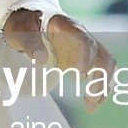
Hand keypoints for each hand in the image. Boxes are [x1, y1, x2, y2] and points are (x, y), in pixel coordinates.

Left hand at [1, 8, 115, 112]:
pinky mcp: (86, 60)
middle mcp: (82, 36)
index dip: (86, 57)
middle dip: (100, 76)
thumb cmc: (24, 25)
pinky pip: (101, 74)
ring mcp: (86, 49)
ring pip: (106, 65)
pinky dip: (99, 90)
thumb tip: (40, 60)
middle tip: (90, 94)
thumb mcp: (21, 30)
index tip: (80, 75)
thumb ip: (30, 44)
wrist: (30, 21)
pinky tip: (91, 106)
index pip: (84, 40)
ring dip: (103, 85)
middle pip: (102, 54)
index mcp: (67, 26)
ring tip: (91, 105)